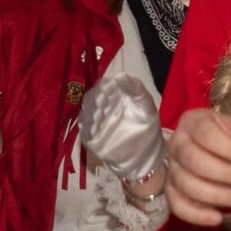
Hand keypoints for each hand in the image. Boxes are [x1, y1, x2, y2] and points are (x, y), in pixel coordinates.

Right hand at [80, 69, 166, 185]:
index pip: (105, 86)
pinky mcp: (90, 137)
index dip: (105, 85)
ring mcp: (95, 122)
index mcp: (115, 96)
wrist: (145, 157)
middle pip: (93, 98)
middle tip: (101, 100)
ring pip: (86, 112)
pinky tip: (94, 125)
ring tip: (99, 114)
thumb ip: (135, 88)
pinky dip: (88, 126)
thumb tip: (120, 74)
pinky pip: (84, 129)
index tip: (108, 86)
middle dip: (96, 98)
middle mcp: (102, 107)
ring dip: (91, 111)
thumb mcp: (145, 105)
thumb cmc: (146, 128)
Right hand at [165, 110, 230, 227]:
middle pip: (192, 159)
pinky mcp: (171, 192)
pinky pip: (177, 206)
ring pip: (186, 184)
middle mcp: (176, 144)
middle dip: (222, 173)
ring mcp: (172, 169)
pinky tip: (218, 218)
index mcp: (192, 122)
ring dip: (214, 194)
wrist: (226, 158)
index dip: (228, 149)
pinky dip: (196, 215)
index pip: (205, 133)